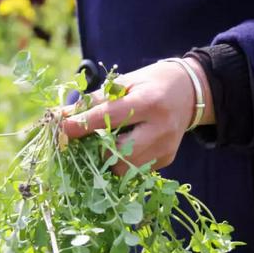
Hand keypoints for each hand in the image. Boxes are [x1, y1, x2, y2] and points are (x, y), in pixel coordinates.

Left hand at [61, 58, 214, 174]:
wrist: (191, 92)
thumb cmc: (152, 84)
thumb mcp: (125, 83)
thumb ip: (95, 100)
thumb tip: (63, 116)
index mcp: (149, 102)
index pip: (109, 117)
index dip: (82, 125)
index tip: (62, 129)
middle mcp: (160, 128)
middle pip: (117, 151)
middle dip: (97, 148)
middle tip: (88, 138)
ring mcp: (165, 147)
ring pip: (124, 167)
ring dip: (108, 157)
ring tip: (109, 140)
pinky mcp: (166, 159)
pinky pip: (135, 169)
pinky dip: (123, 160)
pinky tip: (127, 144)